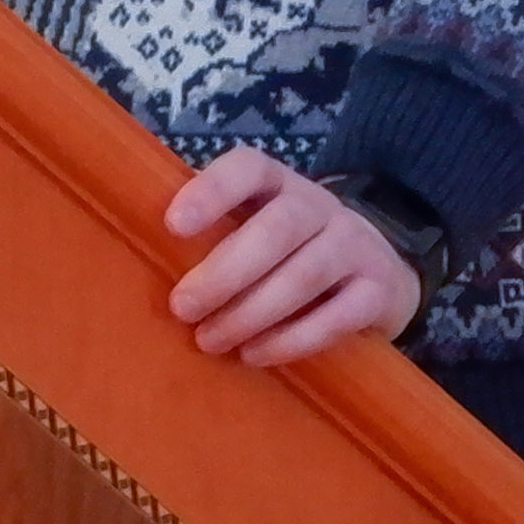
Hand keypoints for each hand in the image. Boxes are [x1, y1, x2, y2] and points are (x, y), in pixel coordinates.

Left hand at [162, 148, 418, 371]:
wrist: (381, 272)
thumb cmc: (289, 252)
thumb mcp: (256, 226)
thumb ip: (213, 233)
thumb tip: (142, 261)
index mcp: (279, 184)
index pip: (249, 168)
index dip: (212, 191)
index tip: (172, 225)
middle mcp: (321, 206)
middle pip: (277, 229)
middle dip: (225, 272)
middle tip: (182, 308)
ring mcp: (355, 246)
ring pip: (305, 274)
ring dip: (252, 313)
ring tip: (210, 340)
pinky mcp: (379, 291)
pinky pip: (338, 316)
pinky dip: (292, 340)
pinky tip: (255, 355)